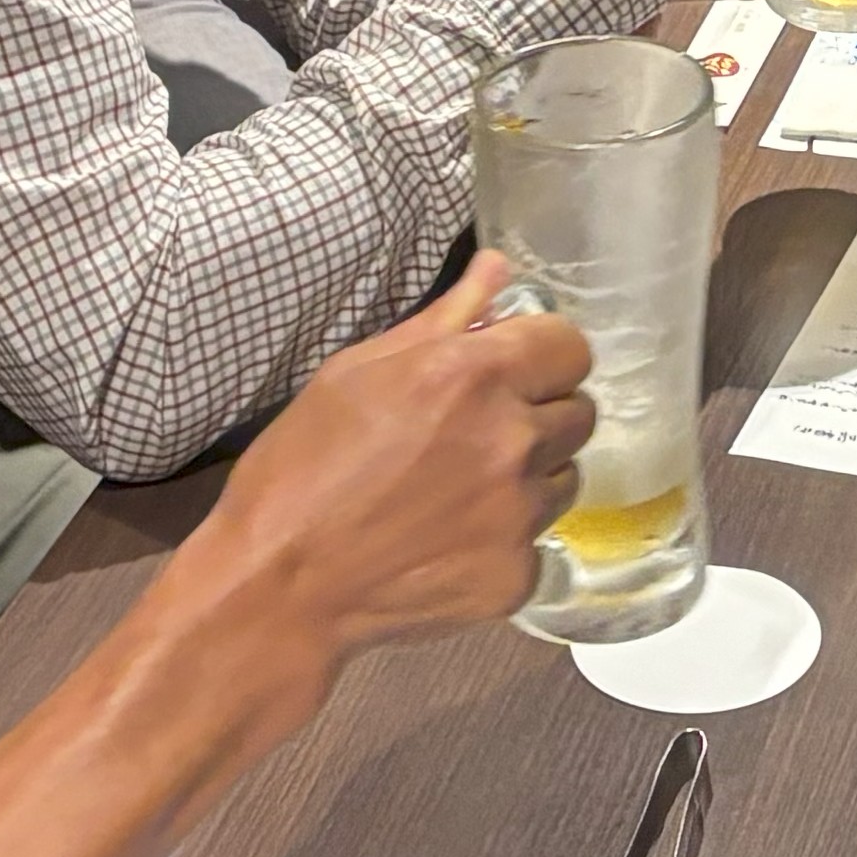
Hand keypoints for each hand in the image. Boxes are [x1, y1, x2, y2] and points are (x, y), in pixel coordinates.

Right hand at [198, 254, 596, 662]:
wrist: (278, 587)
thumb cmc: (301, 467)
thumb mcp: (357, 372)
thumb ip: (443, 319)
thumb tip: (497, 269)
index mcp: (474, 376)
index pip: (571, 347)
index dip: (542, 356)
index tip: (512, 372)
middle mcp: (513, 441)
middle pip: (578, 413)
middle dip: (538, 415)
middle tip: (477, 436)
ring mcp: (519, 515)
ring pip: (564, 479)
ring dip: (528, 478)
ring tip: (459, 493)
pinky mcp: (517, 576)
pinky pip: (536, 544)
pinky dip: (503, 541)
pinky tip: (448, 544)